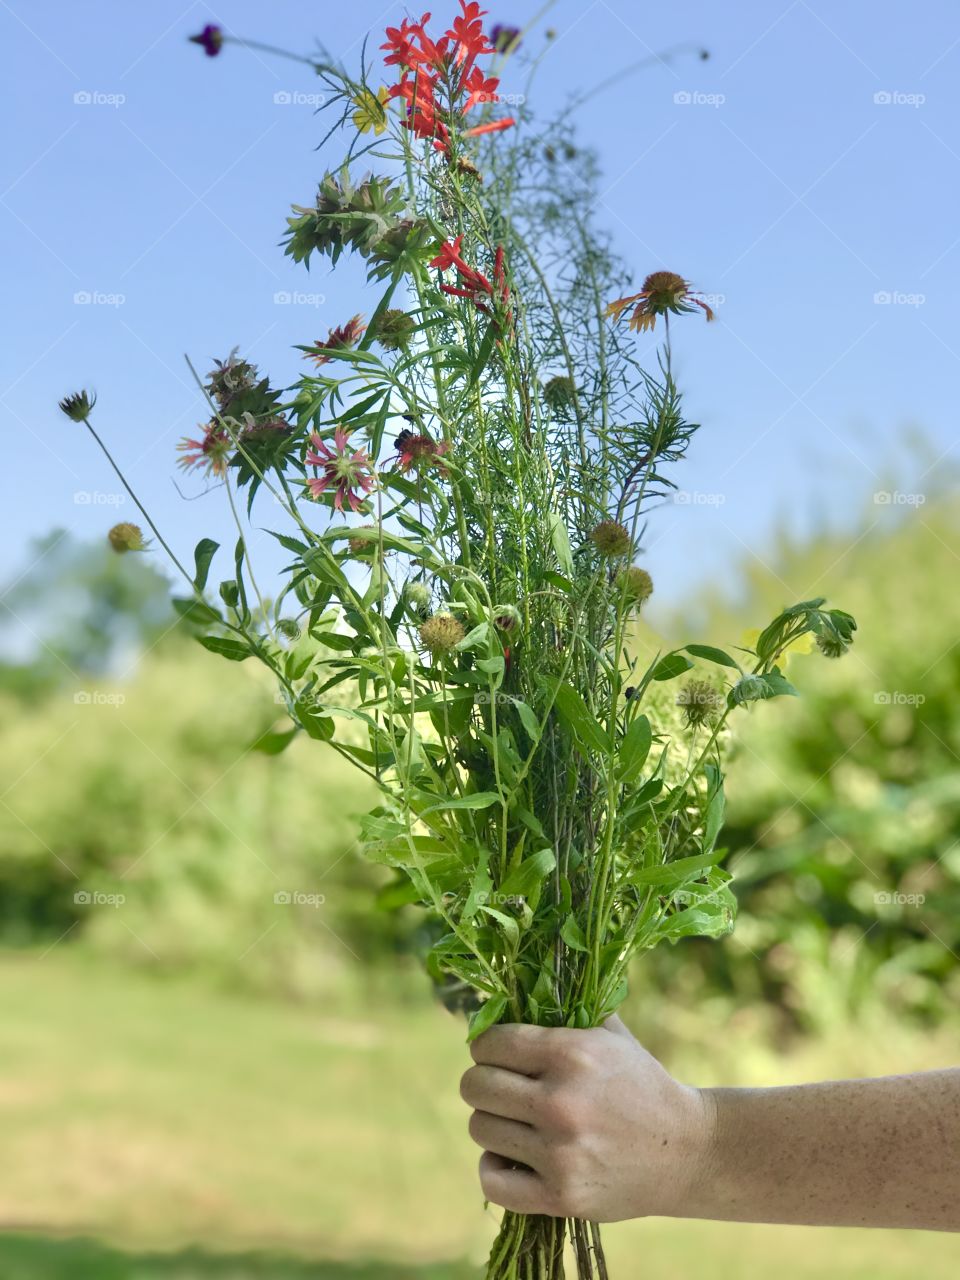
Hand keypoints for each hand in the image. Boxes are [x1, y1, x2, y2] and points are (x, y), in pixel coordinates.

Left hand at [460, 1015, 711, 1221]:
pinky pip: (493, 1180)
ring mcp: (560, 1154)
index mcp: (572, 1054)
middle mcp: (561, 1103)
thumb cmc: (641, 1084)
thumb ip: (566, 1011)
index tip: (496, 1053)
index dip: (486, 1045)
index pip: (490, 1043)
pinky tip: (513, 1156)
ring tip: (514, 1121)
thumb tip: (513, 989)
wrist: (687, 1151)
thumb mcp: (611, 1035)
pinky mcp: (561, 1196)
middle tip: (500, 1087)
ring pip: (480, 1129)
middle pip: (475, 1086)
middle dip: (482, 1082)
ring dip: (491, 1123)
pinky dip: (494, 1168)